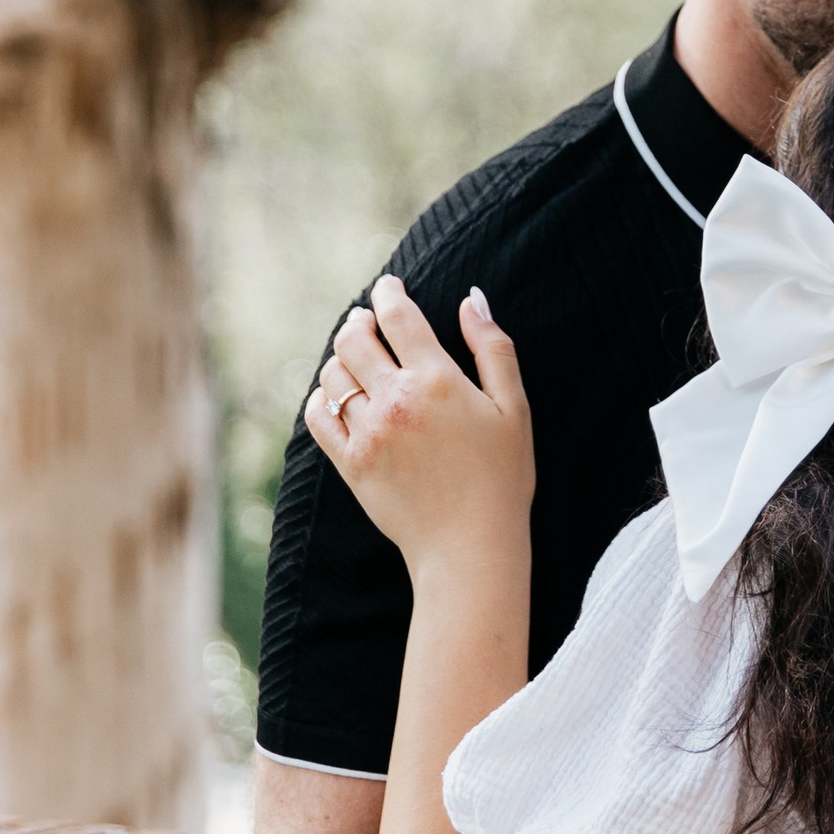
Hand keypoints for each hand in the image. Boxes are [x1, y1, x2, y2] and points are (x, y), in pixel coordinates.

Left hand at [305, 276, 533, 566]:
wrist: (470, 547)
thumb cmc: (501, 477)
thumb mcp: (514, 407)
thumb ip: (492, 348)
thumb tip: (471, 298)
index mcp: (437, 381)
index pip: (399, 317)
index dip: (389, 293)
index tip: (387, 286)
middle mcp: (396, 401)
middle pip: (355, 339)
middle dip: (359, 321)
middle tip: (366, 320)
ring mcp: (368, 433)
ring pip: (333, 375)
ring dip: (341, 359)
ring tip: (354, 359)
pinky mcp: (351, 464)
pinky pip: (319, 417)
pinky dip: (321, 398)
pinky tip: (334, 396)